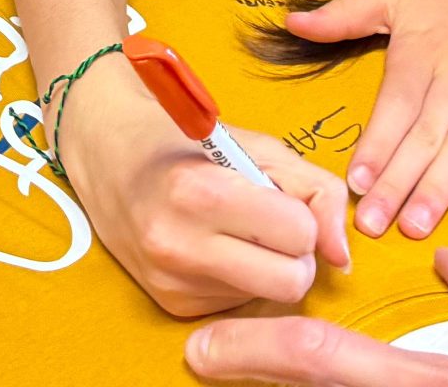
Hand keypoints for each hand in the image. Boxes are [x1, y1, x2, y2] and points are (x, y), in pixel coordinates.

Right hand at [58, 60, 349, 317]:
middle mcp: (179, 242)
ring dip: (267, 269)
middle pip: (289, 282)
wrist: (105, 150)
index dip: (300, 216)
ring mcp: (170, 279)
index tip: (278, 199)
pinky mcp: (170, 303)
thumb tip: (342, 255)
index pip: (298, 234)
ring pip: (267, 300)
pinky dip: (238, 280)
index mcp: (201, 192)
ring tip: (236, 231)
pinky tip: (212, 248)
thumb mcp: (258, 146)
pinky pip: (238, 306)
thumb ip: (316, 190)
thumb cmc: (186, 140)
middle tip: (272, 227)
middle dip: (294, 256)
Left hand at [284, 0, 447, 240]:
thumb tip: (291, 22)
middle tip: (374, 224)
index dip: (375, 148)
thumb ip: (343, 16)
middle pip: (425, 137)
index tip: (355, 185)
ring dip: (440, 189)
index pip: (394, 109)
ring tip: (416, 227)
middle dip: (398, 184)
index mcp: (421, 53)